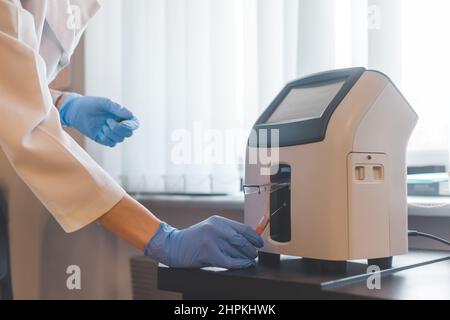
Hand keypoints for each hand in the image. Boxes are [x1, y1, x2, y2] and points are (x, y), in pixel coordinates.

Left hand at [59, 93, 139, 146]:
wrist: (76, 111)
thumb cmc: (91, 104)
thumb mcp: (104, 103)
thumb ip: (117, 108)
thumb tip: (129, 115)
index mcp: (123, 116)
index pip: (134, 124)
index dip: (131, 126)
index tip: (123, 123)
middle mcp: (120, 125)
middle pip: (128, 133)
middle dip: (118, 128)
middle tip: (108, 120)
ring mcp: (112, 133)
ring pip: (119, 139)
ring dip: (110, 132)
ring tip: (102, 124)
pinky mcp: (105, 140)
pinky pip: (111, 143)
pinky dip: (106, 138)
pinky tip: (100, 131)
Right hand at [145, 216, 263, 268]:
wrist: (173, 246)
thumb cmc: (194, 239)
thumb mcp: (211, 229)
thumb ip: (227, 232)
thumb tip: (249, 239)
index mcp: (218, 221)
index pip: (243, 228)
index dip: (255, 237)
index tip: (260, 243)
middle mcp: (216, 228)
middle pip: (242, 241)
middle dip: (251, 250)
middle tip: (254, 254)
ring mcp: (212, 241)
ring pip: (237, 252)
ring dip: (246, 258)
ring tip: (249, 260)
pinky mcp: (208, 253)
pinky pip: (230, 261)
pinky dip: (240, 264)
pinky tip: (244, 264)